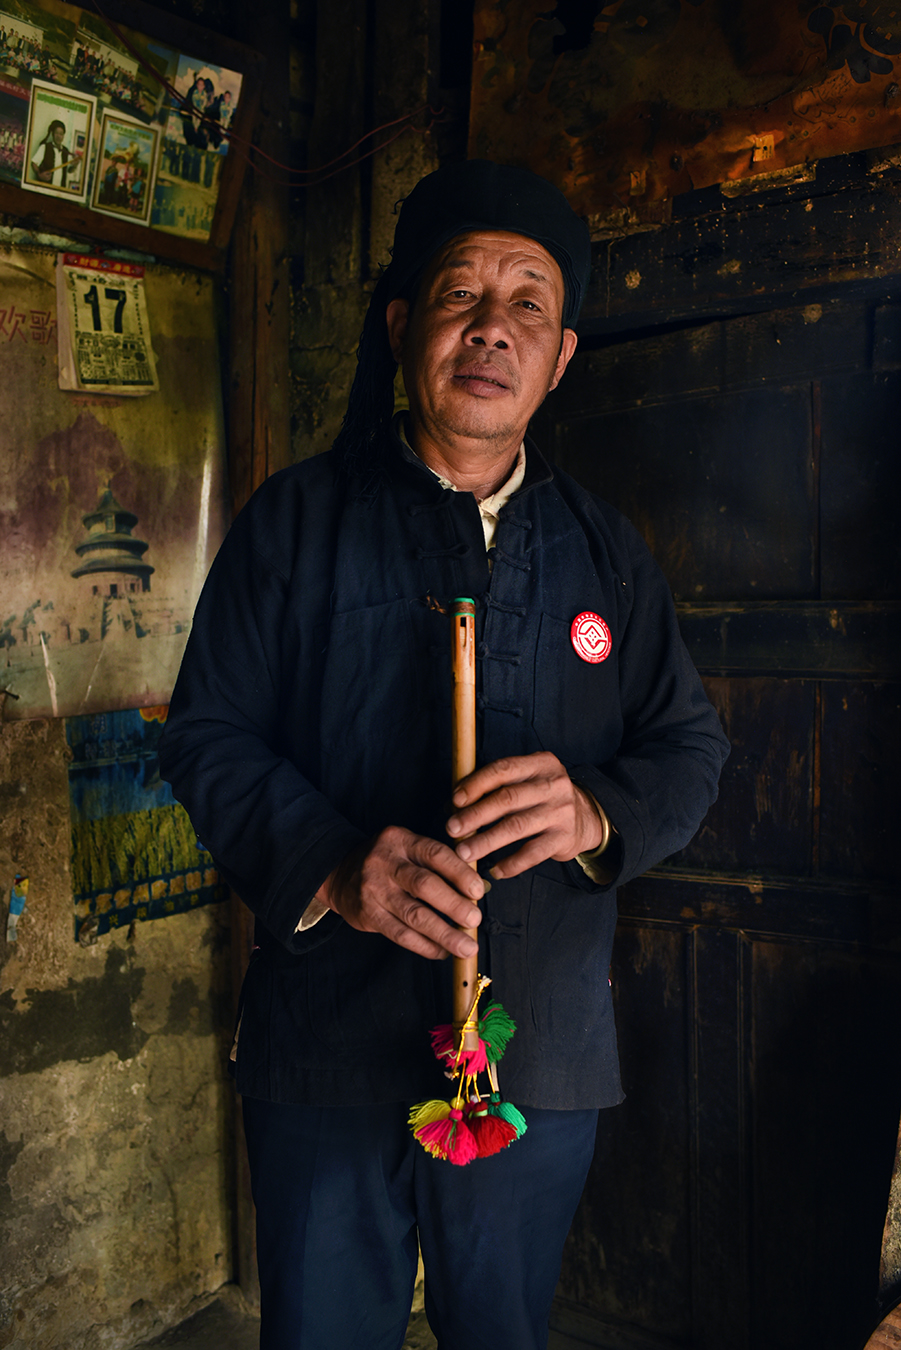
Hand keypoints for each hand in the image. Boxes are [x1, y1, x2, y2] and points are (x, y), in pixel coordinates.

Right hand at [317, 825, 483, 960]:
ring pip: (414, 915)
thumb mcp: (407, 849)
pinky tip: (442, 952)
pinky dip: (425, 946)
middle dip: (454, 905)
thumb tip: (477, 890)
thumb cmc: (388, 862)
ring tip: (466, 947)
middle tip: (475, 920)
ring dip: (444, 934)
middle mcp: (385, 863)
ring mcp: (373, 890)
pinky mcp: (367, 915)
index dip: (459, 872)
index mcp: (401, 840)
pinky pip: (400, 934)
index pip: (434, 854)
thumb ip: (437, 863)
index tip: (478, 890)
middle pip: (424, 885)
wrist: (340, 874)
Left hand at [446, 751, 603, 879]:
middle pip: (507, 799)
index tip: (455, 800)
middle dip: (475, 815)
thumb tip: (456, 801)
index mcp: (541, 764)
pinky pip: (532, 853)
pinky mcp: (565, 838)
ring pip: (517, 827)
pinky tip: (495, 870)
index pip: (503, 769)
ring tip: (464, 852)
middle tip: (452, 829)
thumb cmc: (542, 797)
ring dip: (486, 841)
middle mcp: (554, 784)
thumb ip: (499, 784)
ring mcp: (561, 812)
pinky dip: (511, 863)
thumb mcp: (529, 779)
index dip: (476, 784)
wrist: (586, 816)